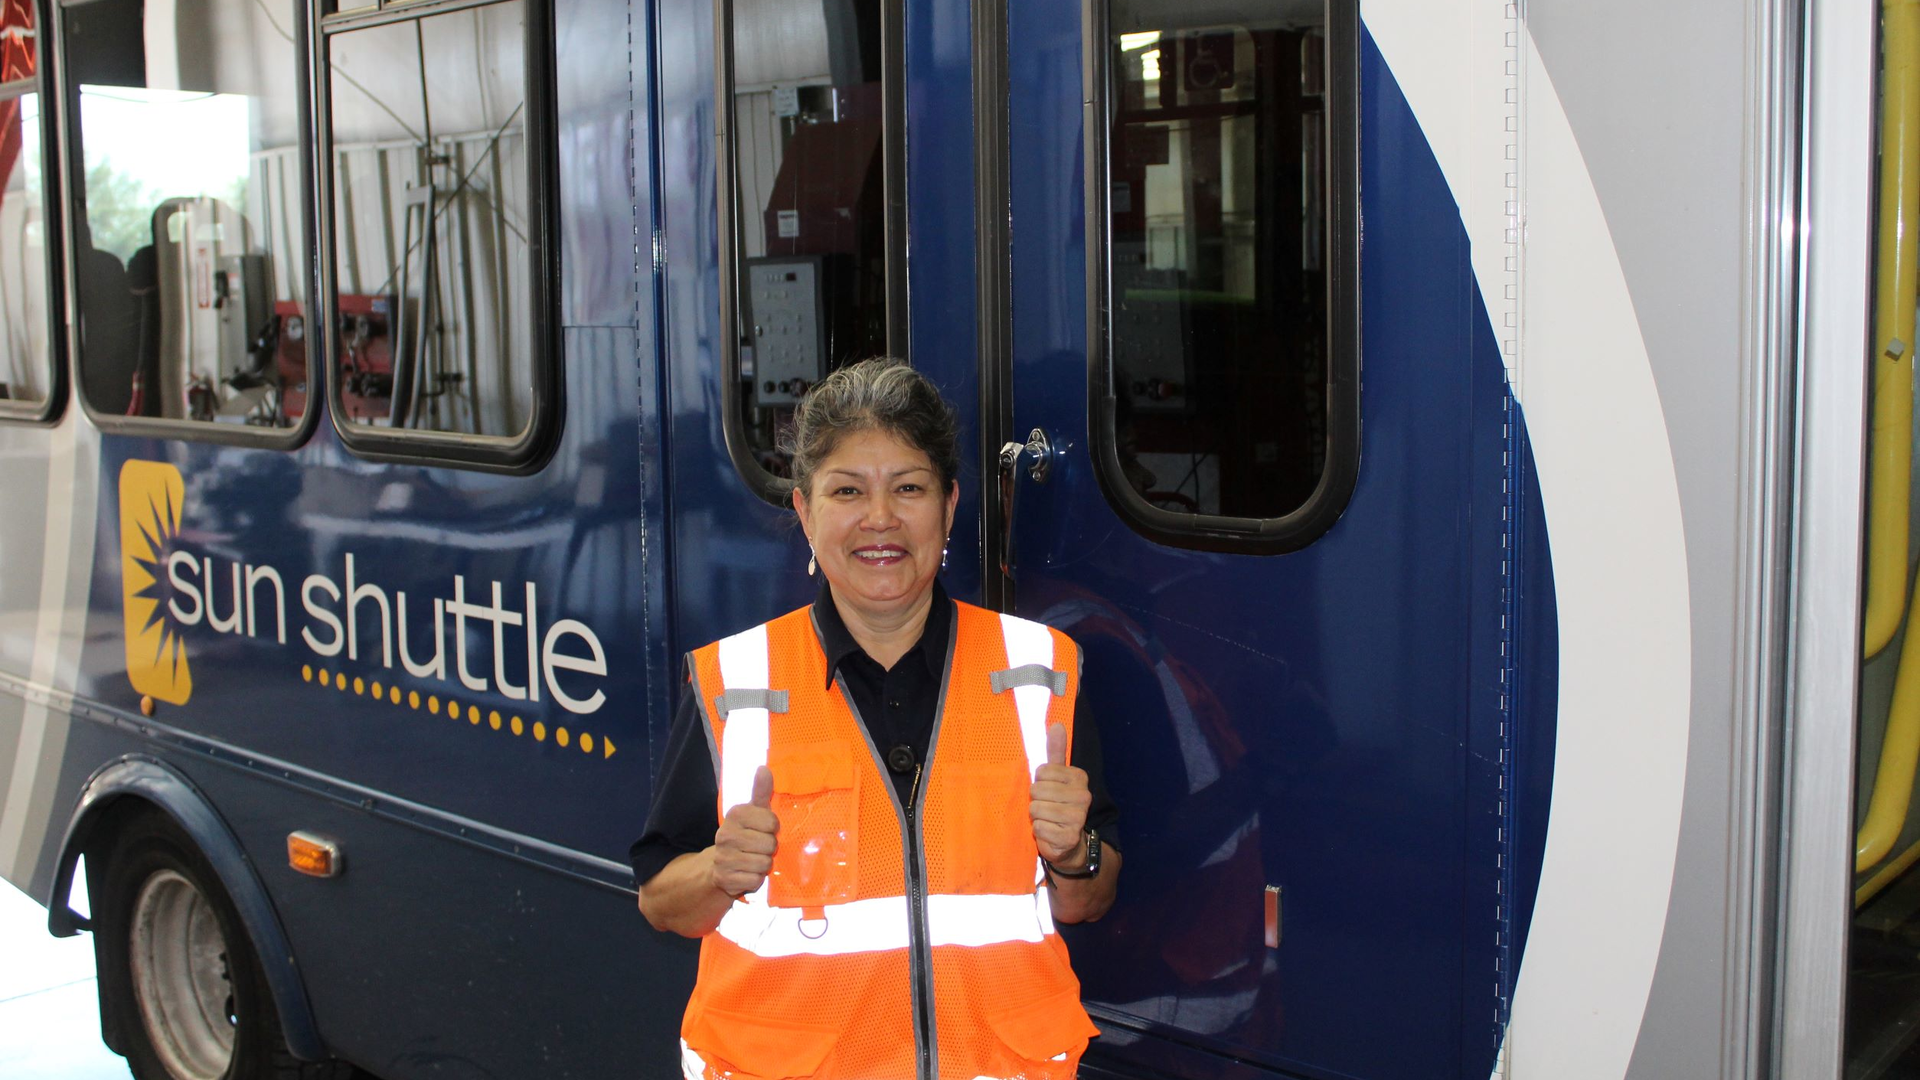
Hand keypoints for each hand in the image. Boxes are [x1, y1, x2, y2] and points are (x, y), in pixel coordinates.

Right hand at [711, 766, 779, 898]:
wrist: (719, 865)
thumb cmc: (745, 834)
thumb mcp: (754, 812)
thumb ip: (761, 791)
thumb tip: (764, 768)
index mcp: (735, 815)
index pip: (772, 822)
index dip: (773, 828)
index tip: (763, 829)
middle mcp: (725, 835)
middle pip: (770, 844)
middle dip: (769, 848)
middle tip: (758, 847)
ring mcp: (723, 858)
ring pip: (764, 863)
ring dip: (763, 865)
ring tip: (753, 860)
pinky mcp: (725, 879)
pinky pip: (756, 880)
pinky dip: (755, 879)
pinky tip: (746, 873)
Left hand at [1030, 723, 1091, 868]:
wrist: (1070, 844)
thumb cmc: (1058, 805)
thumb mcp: (1057, 777)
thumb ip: (1056, 751)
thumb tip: (1057, 724)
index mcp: (1080, 777)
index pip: (1042, 771)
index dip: (1040, 783)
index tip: (1049, 791)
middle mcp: (1083, 796)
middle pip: (1037, 790)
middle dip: (1036, 800)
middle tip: (1047, 808)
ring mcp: (1077, 818)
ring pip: (1036, 809)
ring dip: (1037, 817)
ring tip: (1048, 820)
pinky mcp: (1068, 837)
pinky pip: (1039, 828)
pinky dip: (1039, 832)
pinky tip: (1050, 833)